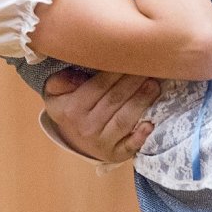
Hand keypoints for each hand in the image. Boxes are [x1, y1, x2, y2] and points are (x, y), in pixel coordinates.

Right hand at [43, 68, 160, 162]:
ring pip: (124, 120)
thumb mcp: (57, 94)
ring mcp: (101, 143)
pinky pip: (129, 146)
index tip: (132, 57)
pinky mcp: (115, 154)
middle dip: (134, 82)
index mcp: (71, 109)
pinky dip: (140, 136)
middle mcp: (85, 127)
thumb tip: (75, 76)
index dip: (117, 71)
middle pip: (115, 100)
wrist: (76, 140)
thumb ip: (60, 81)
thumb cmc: (72, 107)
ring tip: (154, 86)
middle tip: (149, 68)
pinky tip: (150, 124)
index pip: (98, 85)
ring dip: (141, 102)